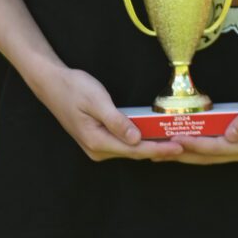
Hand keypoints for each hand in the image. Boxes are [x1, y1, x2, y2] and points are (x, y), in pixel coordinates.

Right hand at [35, 65, 182, 161]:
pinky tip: (152, 135)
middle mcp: (97, 149)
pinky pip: (123, 144)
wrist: (52, 83)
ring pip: (129, 149)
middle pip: (135, 153)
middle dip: (159, 149)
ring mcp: (97, 146)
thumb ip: (116, 121)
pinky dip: (139, 140)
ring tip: (173, 141)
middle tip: (184, 145)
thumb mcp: (97, 101)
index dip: (159, 149)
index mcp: (97, 142)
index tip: (179, 147)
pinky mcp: (97, 139)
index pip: (135, 150)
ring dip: (151, 146)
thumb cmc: (74, 88)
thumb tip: (136, 139)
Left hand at [168, 69, 237, 163]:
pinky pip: (217, 148)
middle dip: (183, 155)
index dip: (193, 145)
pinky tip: (189, 142)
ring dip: (189, 153)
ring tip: (166, 151)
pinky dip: (201, 146)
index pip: (215, 147)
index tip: (172, 141)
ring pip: (212, 155)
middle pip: (209, 156)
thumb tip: (231, 134)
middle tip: (158, 153)